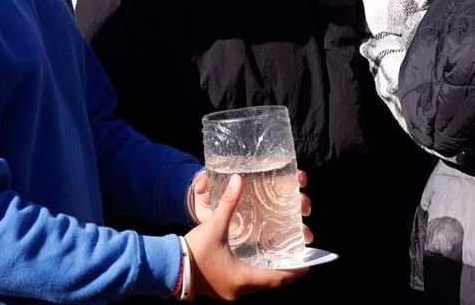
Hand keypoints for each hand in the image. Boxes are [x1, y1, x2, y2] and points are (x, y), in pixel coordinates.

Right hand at [184, 175, 307, 299]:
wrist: (167, 268)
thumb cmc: (193, 250)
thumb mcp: (214, 226)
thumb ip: (229, 204)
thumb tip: (239, 180)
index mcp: (243, 278)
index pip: (278, 278)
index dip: (294, 271)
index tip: (307, 263)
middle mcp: (239, 291)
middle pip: (270, 283)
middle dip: (284, 271)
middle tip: (296, 258)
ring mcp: (229, 294)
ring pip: (258, 285)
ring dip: (269, 273)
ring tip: (280, 258)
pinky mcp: (222, 290)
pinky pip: (246, 285)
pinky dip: (255, 275)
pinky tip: (256, 263)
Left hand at [189, 170, 311, 237]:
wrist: (208, 222)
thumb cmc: (211, 204)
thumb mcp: (208, 198)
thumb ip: (204, 186)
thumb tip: (200, 185)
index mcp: (261, 185)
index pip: (285, 177)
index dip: (297, 177)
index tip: (301, 178)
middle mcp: (270, 201)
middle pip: (294, 198)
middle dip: (303, 201)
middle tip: (303, 207)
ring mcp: (271, 219)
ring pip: (294, 219)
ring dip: (302, 225)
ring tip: (306, 234)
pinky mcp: (269, 236)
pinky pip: (286, 237)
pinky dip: (295, 242)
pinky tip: (300, 249)